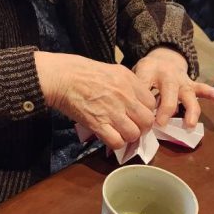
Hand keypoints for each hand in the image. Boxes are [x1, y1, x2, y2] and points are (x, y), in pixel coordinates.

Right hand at [34, 51, 155, 150]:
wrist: (62, 77)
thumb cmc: (83, 71)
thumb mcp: (113, 70)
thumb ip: (128, 84)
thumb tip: (136, 100)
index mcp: (129, 81)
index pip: (151, 103)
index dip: (146, 112)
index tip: (138, 114)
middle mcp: (125, 96)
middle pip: (147, 121)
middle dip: (141, 127)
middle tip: (132, 127)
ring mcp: (112, 111)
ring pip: (134, 134)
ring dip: (128, 137)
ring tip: (120, 133)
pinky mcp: (98, 124)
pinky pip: (116, 141)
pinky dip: (115, 143)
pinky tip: (110, 137)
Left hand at [133, 47, 213, 127]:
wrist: (163, 58)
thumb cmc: (147, 72)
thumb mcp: (135, 74)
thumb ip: (134, 89)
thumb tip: (132, 113)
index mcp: (150, 72)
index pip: (145, 85)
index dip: (143, 101)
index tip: (142, 117)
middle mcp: (168, 76)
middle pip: (169, 93)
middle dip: (166, 109)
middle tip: (160, 124)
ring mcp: (182, 81)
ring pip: (189, 95)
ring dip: (190, 110)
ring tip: (190, 124)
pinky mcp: (192, 85)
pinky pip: (203, 88)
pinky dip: (212, 93)